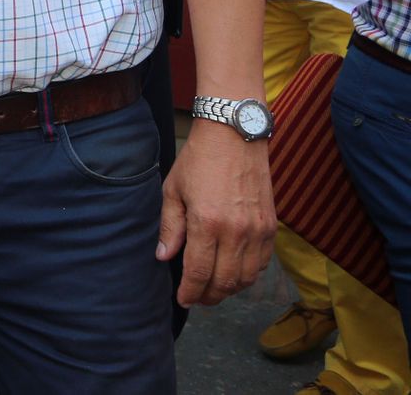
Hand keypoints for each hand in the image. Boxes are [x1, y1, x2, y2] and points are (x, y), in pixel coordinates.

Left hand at [157, 122, 275, 305]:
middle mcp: (236, 231)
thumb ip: (170, 227)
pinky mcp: (272, 226)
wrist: (234, 136)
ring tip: (213, 289)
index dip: (190, 291)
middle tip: (196, 298)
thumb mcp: (173, 190)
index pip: (199, 272)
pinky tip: (234, 273)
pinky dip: (248, 275)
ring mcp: (258, 230)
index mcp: (207, 222)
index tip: (182, 299)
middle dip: (208, 296)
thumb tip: (164, 257)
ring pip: (246, 277)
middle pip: (225, 282)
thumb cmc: (198, 160)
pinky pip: (262, 263)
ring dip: (229, 290)